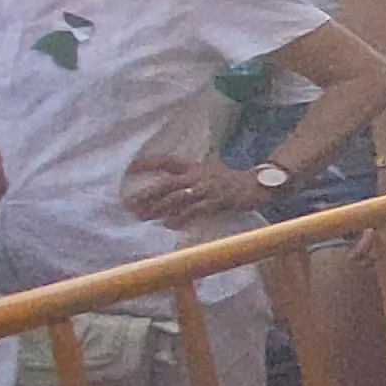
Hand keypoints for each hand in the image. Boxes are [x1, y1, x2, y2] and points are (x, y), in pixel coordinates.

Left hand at [125, 154, 261, 224]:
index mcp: (194, 166)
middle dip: (146, 194)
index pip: (166, 161)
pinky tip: (169, 224)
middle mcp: (198, 176)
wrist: (257, 185)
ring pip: (178, 198)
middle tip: (129, 204)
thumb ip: (190, 171)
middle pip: (167, 184)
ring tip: (143, 216)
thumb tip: (169, 179)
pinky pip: (196, 211)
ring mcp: (208, 189)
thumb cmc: (230, 178)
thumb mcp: (210, 167)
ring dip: (159, 208)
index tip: (129, 169)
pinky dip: (181, 217)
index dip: (148, 164)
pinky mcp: (218, 202)